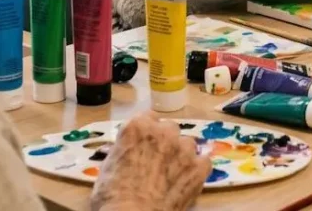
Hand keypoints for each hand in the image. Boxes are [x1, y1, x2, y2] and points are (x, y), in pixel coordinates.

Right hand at [90, 114, 211, 210]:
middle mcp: (164, 132)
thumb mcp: (108, 166)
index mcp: (138, 126)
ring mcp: (185, 149)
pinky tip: (187, 180)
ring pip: (187, 144)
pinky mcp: (199, 168)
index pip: (146, 118)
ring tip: (172, 172)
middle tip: (156, 159)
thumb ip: (124, 151)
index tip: (143, 143)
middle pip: (169, 128)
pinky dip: (196, 169)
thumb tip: (128, 153)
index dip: (145, 132)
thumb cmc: (112, 195)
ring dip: (181, 154)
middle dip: (164, 141)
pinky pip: (203, 162)